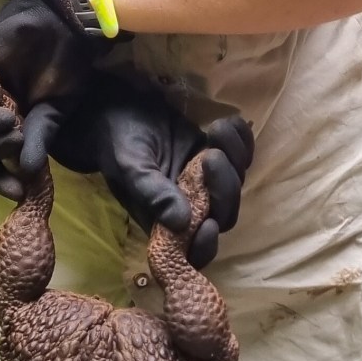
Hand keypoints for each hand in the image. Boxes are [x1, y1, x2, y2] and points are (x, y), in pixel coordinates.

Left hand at [0, 0, 107, 199]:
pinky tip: (4, 117)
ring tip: (14, 129)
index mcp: (10, 121)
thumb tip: (28, 173)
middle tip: (19, 146)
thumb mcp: (54, 112)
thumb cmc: (65, 66)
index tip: (17, 192)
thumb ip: (38, 140)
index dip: (0, 179)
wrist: (62, 26)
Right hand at [50, 76, 254, 267]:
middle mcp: (191, 207)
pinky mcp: (217, 157)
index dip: (206, 245)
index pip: (194, 250)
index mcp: (166, 222)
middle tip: (210, 156)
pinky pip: (242, 155)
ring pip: (237, 183)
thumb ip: (153, 194)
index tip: (209, 223)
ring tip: (214, 130)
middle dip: (224, 188)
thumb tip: (181, 222)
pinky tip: (229, 122)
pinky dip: (242, 140)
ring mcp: (207, 183)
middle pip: (225, 214)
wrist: (120, 110)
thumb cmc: (119, 143)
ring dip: (235, 158)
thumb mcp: (131, 168)